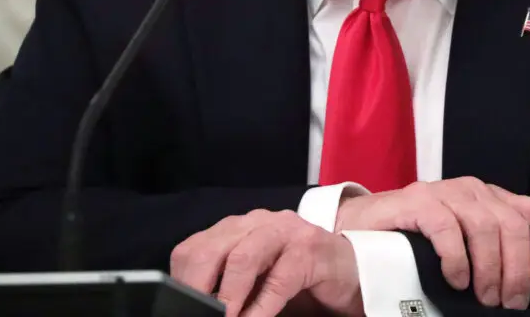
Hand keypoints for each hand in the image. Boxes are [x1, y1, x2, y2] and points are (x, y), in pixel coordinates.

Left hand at [171, 209, 363, 316]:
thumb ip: (225, 287)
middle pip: (213, 249)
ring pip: (244, 257)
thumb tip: (194, 309)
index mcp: (236, 228)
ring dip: (228, 296)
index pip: (194, 249)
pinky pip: (279, 279)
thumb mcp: (253, 281)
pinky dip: (262, 307)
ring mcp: (286, 231)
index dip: (183, 282)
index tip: (179, 309)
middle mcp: (257, 222)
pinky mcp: (310, 248)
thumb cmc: (295, 279)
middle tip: (196, 316)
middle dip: (199, 288)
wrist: (349, 270)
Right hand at [335, 177, 529, 309]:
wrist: (360, 231)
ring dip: (490, 268)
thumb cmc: (415, 245)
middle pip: (513, 225)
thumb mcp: (461, 249)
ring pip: (484, 226)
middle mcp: (473, 190)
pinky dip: (457, 257)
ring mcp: (445, 191)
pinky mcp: (417, 200)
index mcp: (489, 200)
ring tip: (484, 298)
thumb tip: (522, 287)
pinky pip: (447, 227)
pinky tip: (457, 280)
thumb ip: (490, 254)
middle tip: (511, 303)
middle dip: (519, 268)